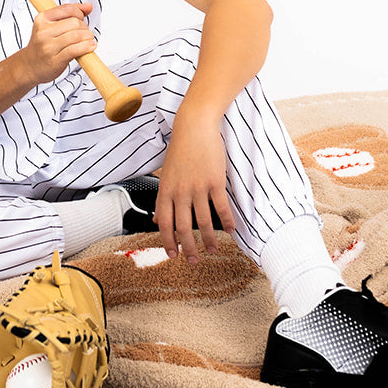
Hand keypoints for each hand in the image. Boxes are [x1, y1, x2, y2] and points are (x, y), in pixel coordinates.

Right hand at [22, 1, 96, 85]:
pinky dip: (86, 47)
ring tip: (89, 40)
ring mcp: (48, 46)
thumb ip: (69, 14)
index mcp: (42, 19)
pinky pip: (75, 50)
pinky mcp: (55, 60)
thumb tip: (88, 6)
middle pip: (74, 22)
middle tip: (86, 33)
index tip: (82, 19)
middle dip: (85, 27)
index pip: (67, 9)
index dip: (79, 13)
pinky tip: (90, 47)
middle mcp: (43, 32)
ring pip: (76, 36)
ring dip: (88, 37)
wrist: (30, 66)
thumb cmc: (43, 45)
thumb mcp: (51, 26)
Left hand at [154, 104, 235, 262]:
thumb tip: (156, 220)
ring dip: (209, 240)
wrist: (194, 126)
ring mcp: (198, 187)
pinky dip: (226, 222)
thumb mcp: (166, 174)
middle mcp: (180, 191)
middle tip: (194, 261)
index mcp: (166, 190)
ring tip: (213, 249)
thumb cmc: (180, 149)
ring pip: (203, 222)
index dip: (168, 242)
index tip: (173, 255)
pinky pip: (221, 208)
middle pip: (183, 228)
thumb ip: (163, 199)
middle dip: (189, 248)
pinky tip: (230, 230)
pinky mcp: (215, 182)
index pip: (164, 223)